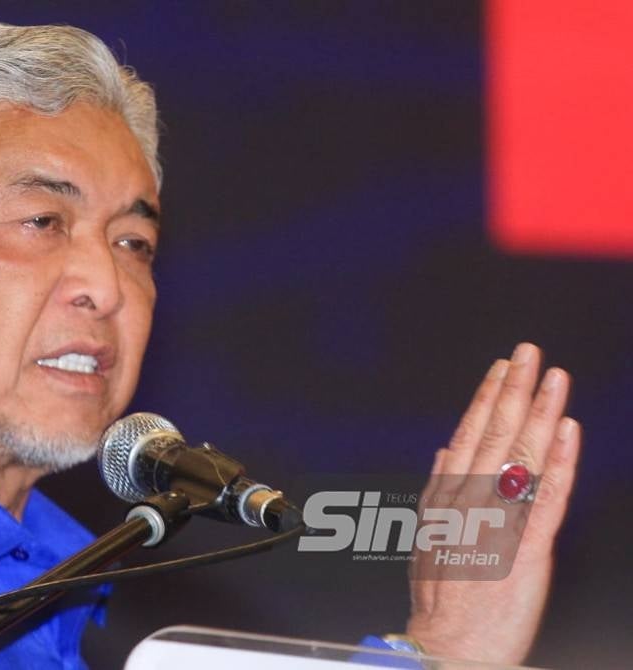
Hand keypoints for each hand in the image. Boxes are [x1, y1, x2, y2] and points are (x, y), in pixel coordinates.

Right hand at [406, 342, 581, 663]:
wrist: (449, 645)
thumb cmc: (441, 598)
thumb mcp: (429, 537)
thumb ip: (439, 491)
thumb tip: (446, 453)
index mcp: (448, 497)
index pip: (469, 434)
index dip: (487, 396)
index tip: (502, 367)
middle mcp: (471, 501)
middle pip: (495, 434)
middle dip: (514, 388)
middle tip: (528, 353)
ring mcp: (500, 522)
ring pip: (521, 456)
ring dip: (539, 411)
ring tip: (553, 377)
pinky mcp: (528, 548)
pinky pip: (549, 497)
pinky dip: (560, 461)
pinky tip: (568, 431)